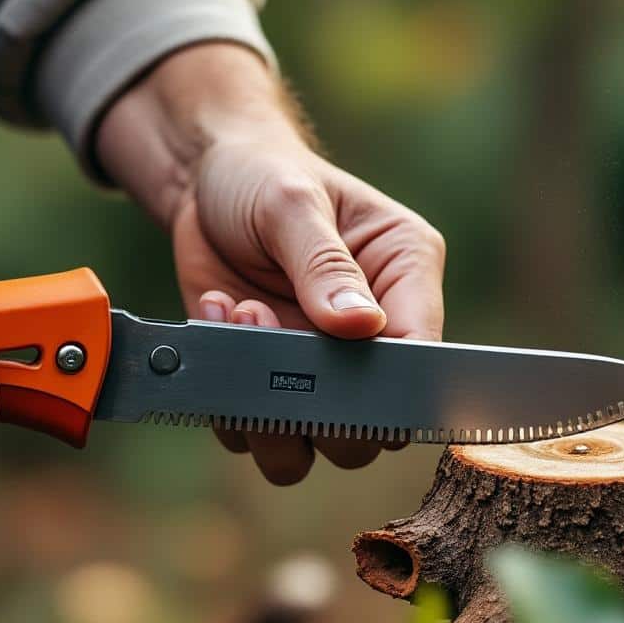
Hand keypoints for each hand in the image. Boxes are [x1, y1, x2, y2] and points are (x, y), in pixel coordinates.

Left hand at [97, 44, 445, 484]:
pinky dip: (223, 393)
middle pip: (369, 425)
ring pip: (308, 447)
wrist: (204, 183)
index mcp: (405, 276)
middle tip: (264, 325)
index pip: (420, 354)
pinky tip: (213, 313)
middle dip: (315, 401)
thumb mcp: (293, 203)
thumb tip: (361, 327)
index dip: (387, 380)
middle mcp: (370, 334)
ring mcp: (315, 365)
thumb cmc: (265, 175)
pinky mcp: (264, 379)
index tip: (335, 367)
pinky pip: (248, 429)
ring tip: (238, 320)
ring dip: (264, 410)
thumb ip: (325, 265)